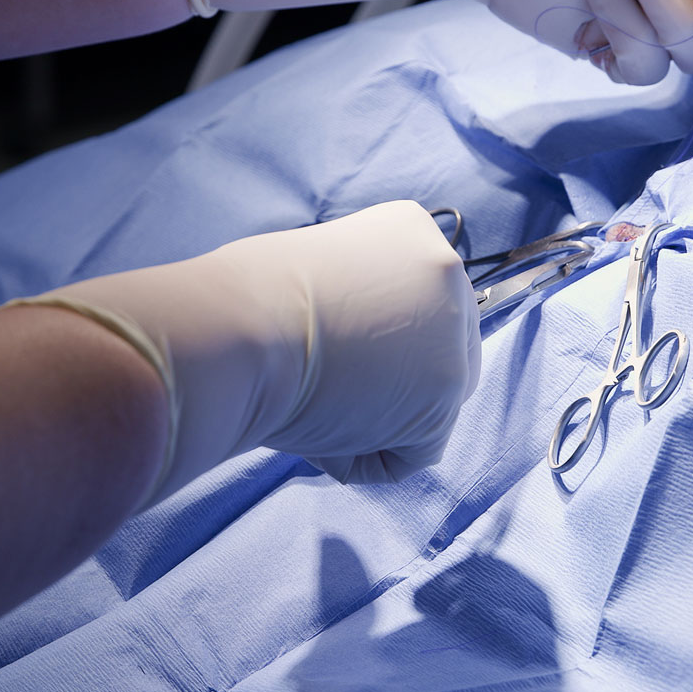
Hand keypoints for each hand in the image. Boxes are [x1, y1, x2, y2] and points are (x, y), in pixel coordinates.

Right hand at [17, 201, 479, 502]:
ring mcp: (456, 330)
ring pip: (428, 408)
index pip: (410, 311)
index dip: (361, 346)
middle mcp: (448, 271)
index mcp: (410, 232)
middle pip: (432, 357)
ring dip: (372, 423)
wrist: (236, 331)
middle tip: (315, 386)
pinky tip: (323, 430)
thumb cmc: (243, 306)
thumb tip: (363, 363)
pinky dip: (367, 459)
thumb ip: (355, 307)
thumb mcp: (312, 281)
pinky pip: (417, 452)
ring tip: (314, 401)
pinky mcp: (450, 389)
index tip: (314, 346)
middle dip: (382, 386)